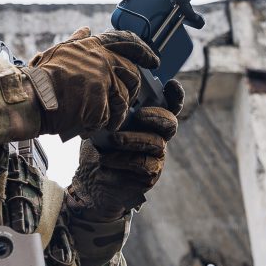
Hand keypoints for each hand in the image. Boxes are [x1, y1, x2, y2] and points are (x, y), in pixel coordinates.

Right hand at [28, 27, 158, 139]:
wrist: (32, 99)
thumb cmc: (40, 77)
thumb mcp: (59, 52)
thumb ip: (77, 42)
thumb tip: (85, 30)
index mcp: (93, 48)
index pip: (127, 42)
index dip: (143, 51)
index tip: (153, 60)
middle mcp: (102, 63)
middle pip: (132, 75)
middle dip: (133, 89)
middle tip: (129, 98)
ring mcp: (103, 84)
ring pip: (123, 100)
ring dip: (117, 112)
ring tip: (108, 120)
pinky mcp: (100, 105)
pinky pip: (109, 118)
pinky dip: (101, 124)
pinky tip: (90, 126)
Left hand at [66, 79, 183, 220]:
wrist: (90, 181)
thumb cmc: (98, 147)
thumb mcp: (101, 123)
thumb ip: (112, 108)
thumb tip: (110, 89)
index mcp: (149, 121)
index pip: (169, 105)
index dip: (175, 95)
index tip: (171, 84)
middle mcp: (156, 136)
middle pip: (170, 123)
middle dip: (157, 116)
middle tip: (139, 115)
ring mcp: (156, 156)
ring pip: (156, 143)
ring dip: (134, 139)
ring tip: (113, 139)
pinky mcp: (150, 174)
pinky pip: (143, 164)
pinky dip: (123, 159)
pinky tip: (106, 159)